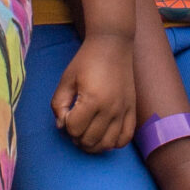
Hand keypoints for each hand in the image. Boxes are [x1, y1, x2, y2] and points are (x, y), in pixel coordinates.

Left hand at [51, 32, 135, 151]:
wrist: (112, 45)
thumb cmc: (86, 61)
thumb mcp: (66, 80)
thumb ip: (58, 104)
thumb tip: (61, 126)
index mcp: (92, 100)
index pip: (74, 129)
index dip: (66, 125)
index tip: (67, 113)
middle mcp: (110, 109)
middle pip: (90, 140)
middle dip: (77, 137)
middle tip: (74, 125)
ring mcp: (123, 111)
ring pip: (108, 144)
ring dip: (93, 145)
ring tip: (86, 134)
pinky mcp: (132, 110)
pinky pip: (125, 138)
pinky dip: (114, 143)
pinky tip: (104, 135)